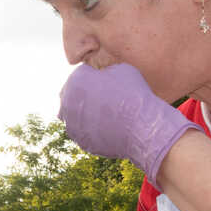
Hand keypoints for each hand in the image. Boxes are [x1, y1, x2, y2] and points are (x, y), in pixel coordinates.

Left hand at [59, 63, 201, 185]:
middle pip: (74, 95)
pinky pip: (85, 133)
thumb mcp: (121, 69)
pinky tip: (108, 127)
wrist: (141, 126)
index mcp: (76, 80)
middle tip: (104, 98)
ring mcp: (73, 125)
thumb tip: (103, 76)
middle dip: (85, 95)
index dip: (94, 78)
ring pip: (76, 116)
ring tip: (106, 114)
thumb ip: (105, 71)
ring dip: (86, 114)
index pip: (81, 75)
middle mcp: (68, 102)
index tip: (106, 83)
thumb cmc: (134, 94)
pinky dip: (93, 130)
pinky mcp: (82, 141)